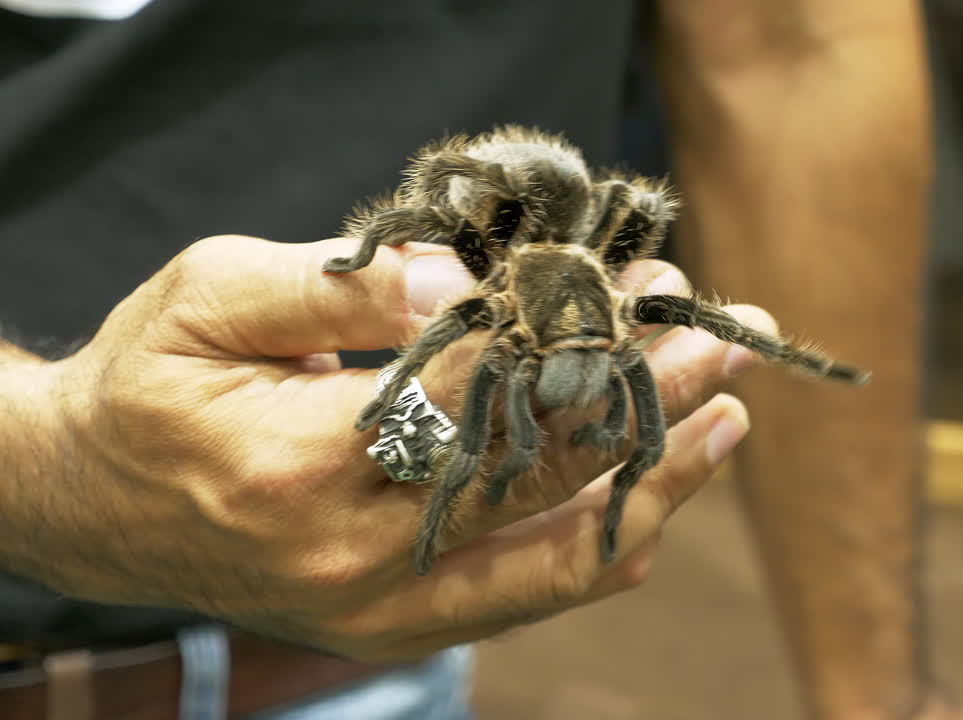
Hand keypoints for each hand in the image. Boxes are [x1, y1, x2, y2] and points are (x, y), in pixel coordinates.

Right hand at [11, 235, 767, 661]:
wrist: (94, 502)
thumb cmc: (151, 383)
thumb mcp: (212, 294)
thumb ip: (335, 285)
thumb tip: (450, 280)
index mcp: (304, 460)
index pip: (484, 390)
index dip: (577, 334)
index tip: (649, 289)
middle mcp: (355, 554)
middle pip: (541, 473)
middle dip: (646, 399)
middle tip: (726, 341)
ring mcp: (380, 608)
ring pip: (554, 560)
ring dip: (652, 484)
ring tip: (726, 421)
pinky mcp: (395, 628)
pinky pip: (522, 601)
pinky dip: (597, 551)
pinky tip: (655, 498)